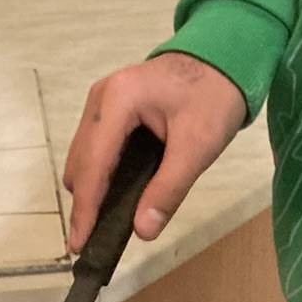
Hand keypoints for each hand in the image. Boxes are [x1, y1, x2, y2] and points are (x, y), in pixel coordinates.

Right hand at [63, 54, 245, 250]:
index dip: (85, 208)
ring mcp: (101, 101)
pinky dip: (101, 173)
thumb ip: (169, 189)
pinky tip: (117, 193)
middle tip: (97, 240)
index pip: (93, 164)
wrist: (223, 56)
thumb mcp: (198, 145)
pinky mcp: (109, 107)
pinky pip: (95, 146)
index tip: (78, 245)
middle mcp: (100, 99)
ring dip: (92, 188)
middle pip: (80, 162)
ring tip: (107, 222)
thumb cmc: (214, 95)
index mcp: (118, 102)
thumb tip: (143, 231)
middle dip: (86, 201)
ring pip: (83, 155)